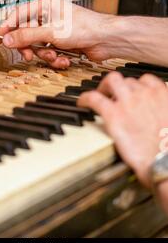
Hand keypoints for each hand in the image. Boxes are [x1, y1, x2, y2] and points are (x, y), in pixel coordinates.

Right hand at [0, 0, 118, 68]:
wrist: (107, 40)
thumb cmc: (85, 28)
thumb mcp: (51, 33)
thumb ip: (26, 36)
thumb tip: (6, 38)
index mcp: (45, 5)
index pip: (18, 15)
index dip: (6, 27)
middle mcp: (49, 16)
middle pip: (27, 33)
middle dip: (29, 47)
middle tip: (27, 55)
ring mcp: (56, 30)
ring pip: (38, 46)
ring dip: (45, 55)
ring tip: (54, 56)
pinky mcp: (62, 43)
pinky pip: (49, 53)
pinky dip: (55, 59)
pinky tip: (64, 59)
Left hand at [78, 72, 167, 187]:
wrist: (167, 162)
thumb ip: (166, 111)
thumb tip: (161, 118)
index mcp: (163, 95)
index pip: (147, 80)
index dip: (138, 86)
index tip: (134, 92)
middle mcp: (145, 93)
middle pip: (128, 81)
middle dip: (121, 87)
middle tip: (115, 95)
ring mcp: (128, 102)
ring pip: (112, 80)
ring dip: (105, 86)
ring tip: (101, 94)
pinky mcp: (113, 114)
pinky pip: (94, 98)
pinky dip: (86, 98)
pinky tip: (83, 102)